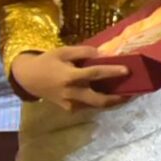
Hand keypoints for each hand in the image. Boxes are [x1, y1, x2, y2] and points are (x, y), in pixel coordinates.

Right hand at [9, 45, 130, 110]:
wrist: (28, 78)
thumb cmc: (47, 61)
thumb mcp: (63, 51)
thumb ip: (83, 52)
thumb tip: (103, 54)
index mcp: (70, 77)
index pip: (95, 74)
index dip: (112, 72)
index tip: (127, 70)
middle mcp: (71, 93)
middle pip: (99, 100)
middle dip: (117, 99)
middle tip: (132, 93)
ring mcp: (70, 104)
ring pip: (95, 106)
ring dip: (110, 101)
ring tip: (124, 94)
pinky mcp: (69, 109)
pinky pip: (87, 106)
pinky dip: (98, 101)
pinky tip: (107, 94)